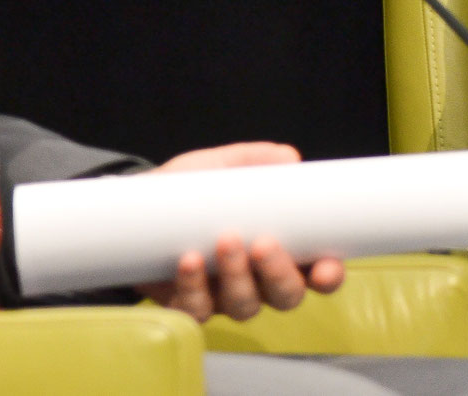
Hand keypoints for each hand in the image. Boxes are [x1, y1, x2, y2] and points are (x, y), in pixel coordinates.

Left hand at [135, 142, 346, 320]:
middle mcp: (260, 280)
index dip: (329, 276)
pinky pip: (197, 310)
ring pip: (244, 307)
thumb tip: (288, 158)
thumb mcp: (224, 166)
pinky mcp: (188, 304)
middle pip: (286, 296)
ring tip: (224, 240)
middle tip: (263, 244)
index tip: (325, 268)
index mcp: (284, 248)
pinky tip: (188, 260)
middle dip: (279, 275)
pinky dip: (194, 288)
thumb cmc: (193, 187)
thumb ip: (255, 159)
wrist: (138, 205)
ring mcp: (224, 296)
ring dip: (238, 278)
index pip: (319, 272)